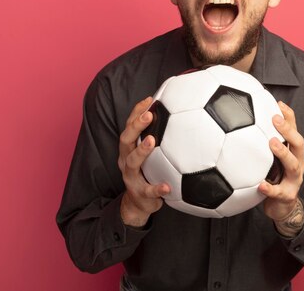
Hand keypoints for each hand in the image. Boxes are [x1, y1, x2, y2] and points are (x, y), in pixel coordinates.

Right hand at [118, 97, 169, 226]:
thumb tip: (178, 113)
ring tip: (152, 141)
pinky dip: (157, 188)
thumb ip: (158, 137)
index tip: (150, 100)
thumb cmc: (147, 172)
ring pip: (132, 162)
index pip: (129, 126)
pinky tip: (167, 186)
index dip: (137, 112)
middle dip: (136, 126)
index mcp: (129, 149)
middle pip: (126, 140)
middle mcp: (126, 160)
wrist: (138, 203)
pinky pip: (148, 191)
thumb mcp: (150, 154)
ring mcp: (131, 177)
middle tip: (149, 115)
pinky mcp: (140, 193)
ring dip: (142, 151)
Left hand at [258, 101, 303, 236]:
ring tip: (272, 143)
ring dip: (283, 153)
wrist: (282, 207)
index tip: (278, 103)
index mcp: (294, 153)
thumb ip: (264, 144)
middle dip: (288, 130)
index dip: (289, 117)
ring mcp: (294, 180)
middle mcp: (298, 163)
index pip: (294, 131)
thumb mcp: (272, 160)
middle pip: (298, 144)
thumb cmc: (275, 178)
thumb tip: (246, 121)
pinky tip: (260, 185)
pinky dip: (270, 188)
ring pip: (293, 165)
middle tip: (275, 119)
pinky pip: (279, 192)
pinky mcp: (287, 196)